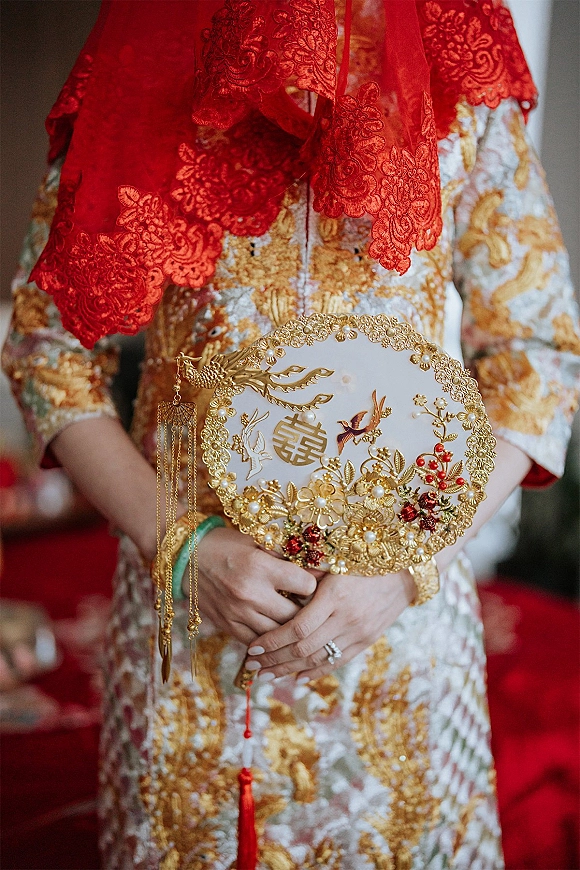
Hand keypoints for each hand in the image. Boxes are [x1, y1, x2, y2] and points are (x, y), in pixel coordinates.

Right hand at [196, 527, 317, 645]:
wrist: (185, 557)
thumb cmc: (226, 545)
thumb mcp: (257, 541)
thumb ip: (286, 556)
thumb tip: (319, 569)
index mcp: (261, 567)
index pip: (306, 586)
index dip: (314, 584)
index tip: (313, 582)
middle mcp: (251, 593)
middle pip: (295, 616)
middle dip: (307, 613)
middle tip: (311, 608)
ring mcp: (237, 613)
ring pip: (277, 634)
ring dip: (288, 630)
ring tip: (295, 621)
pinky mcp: (227, 625)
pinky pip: (255, 642)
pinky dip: (267, 640)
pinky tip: (274, 633)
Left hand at [245, 569, 415, 680]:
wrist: (404, 570)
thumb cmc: (362, 558)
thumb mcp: (333, 559)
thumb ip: (303, 571)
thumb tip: (269, 573)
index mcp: (335, 595)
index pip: (298, 627)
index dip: (273, 640)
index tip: (253, 646)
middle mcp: (347, 617)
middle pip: (304, 648)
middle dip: (274, 660)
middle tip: (251, 666)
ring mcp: (359, 632)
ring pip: (318, 659)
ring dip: (290, 670)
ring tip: (267, 676)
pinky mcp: (367, 640)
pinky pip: (338, 662)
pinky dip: (316, 672)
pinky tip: (297, 678)